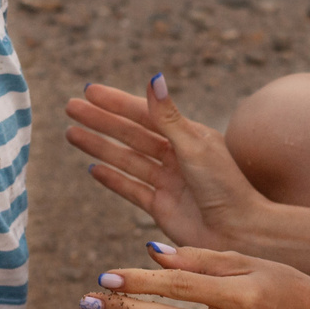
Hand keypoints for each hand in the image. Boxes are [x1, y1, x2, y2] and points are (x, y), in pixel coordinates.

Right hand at [65, 72, 266, 249]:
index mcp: (188, 136)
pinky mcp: (161, 207)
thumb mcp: (194, 145)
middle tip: (70, 107)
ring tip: (71, 134)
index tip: (89, 91)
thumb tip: (153, 77)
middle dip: (100, 121)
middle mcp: (176, 156)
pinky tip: (92, 168)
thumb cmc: (225, 186)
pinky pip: (130, 188)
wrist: (239, 232)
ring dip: (99, 146)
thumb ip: (167, 116)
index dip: (115, 102)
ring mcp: (167, 182)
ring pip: (125, 159)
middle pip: (130, 134)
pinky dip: (112, 178)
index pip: (144, 114)